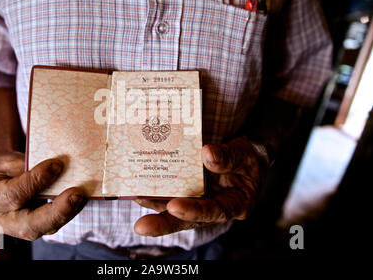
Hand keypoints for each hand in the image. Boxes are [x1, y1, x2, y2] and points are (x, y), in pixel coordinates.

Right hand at [0, 151, 85, 240]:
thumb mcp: (8, 160)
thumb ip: (27, 168)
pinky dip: (67, 212)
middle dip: (56, 211)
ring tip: (82, 196)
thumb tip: (58, 168)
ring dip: (66, 213)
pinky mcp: (33, 229)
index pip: (12, 195)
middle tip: (76, 194)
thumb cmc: (4, 166)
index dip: (35, 181)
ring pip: (43, 228)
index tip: (56, 165)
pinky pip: (52, 224)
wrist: (0, 178)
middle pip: (28, 225)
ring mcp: (16, 229)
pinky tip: (80, 199)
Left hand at [133, 137, 264, 235]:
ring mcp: (198, 201)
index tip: (174, 206)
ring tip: (134, 197)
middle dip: (163, 223)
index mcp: (234, 205)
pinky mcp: (187, 192)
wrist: (244, 155)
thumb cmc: (248, 158)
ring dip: (153, 205)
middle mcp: (213, 208)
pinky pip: (170, 194)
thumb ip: (228, 157)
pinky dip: (155, 191)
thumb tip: (207, 154)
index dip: (194, 211)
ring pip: (174, 208)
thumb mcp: (245, 155)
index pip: (213, 212)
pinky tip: (138, 186)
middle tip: (141, 227)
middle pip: (187, 220)